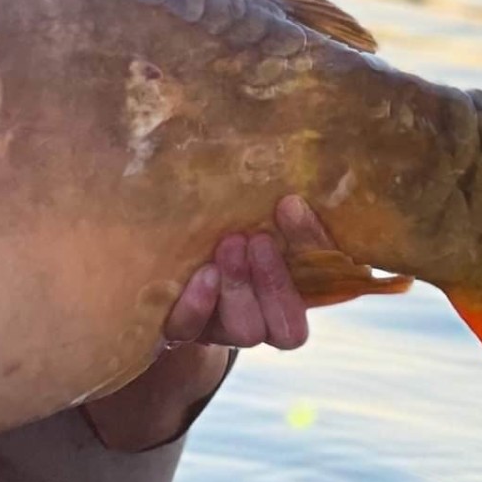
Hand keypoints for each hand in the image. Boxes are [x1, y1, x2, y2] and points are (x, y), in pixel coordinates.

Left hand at [161, 194, 334, 351]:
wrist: (161, 256)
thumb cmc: (215, 221)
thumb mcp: (248, 210)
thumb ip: (268, 201)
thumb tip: (278, 150)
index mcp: (293, 289)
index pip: (320, 281)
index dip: (311, 248)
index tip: (289, 204)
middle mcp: (264, 319)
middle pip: (287, 328)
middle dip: (274, 281)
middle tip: (257, 238)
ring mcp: (224, 329)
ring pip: (246, 332)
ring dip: (240, 289)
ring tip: (229, 245)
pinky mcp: (184, 330)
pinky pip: (191, 331)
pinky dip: (197, 305)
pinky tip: (200, 274)